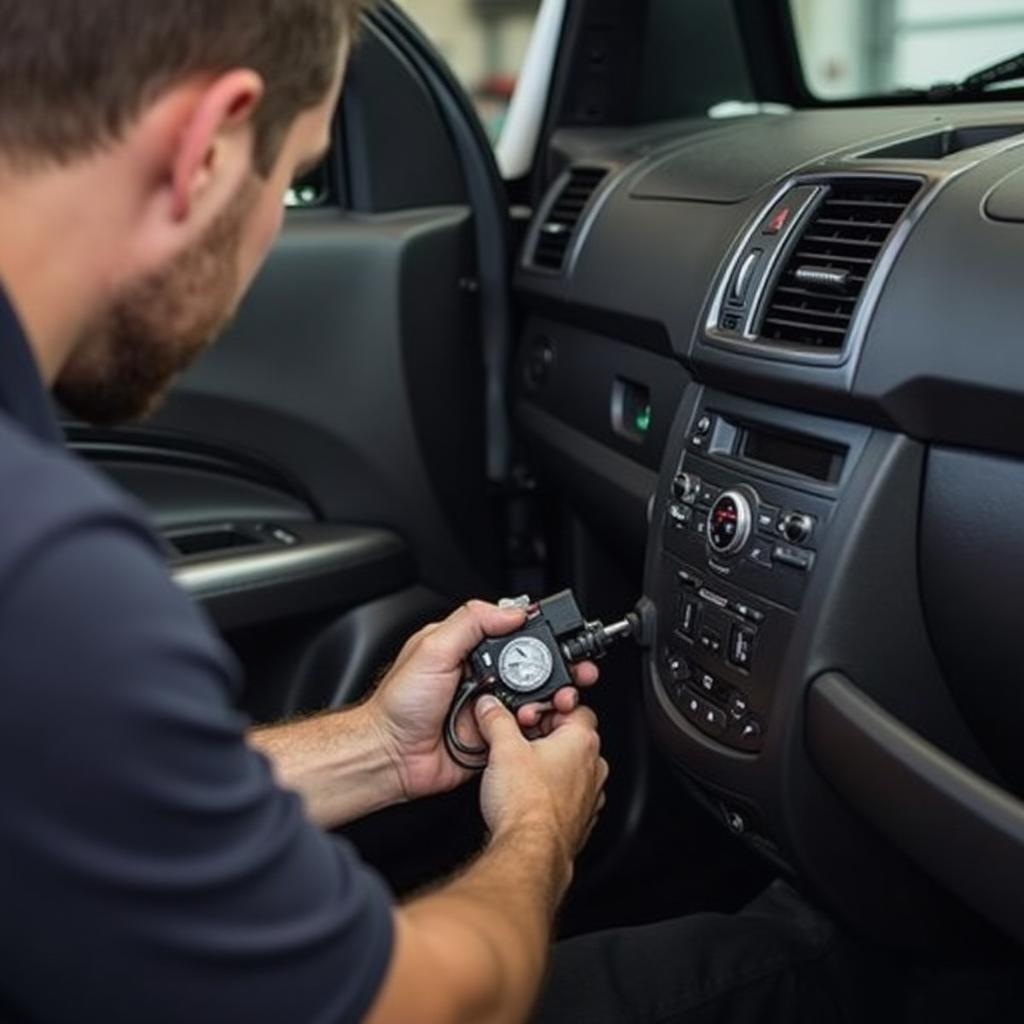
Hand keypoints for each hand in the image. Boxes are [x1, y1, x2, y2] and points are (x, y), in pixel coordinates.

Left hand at [367, 601, 597, 800]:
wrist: (390, 755)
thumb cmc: (399, 705)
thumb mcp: (432, 648)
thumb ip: (471, 622)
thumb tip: (511, 610)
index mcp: (469, 649)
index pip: (514, 633)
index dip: (541, 635)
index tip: (563, 639)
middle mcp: (483, 677)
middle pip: (533, 667)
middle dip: (559, 670)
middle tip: (579, 673)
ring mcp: (491, 708)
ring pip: (535, 699)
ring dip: (551, 700)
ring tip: (560, 701)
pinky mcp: (495, 737)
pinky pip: (525, 731)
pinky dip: (537, 729)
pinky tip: (540, 725)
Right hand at [474, 696, 607, 861]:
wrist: (529, 851)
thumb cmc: (526, 804)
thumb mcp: (503, 749)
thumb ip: (496, 720)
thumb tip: (490, 707)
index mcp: (582, 741)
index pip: (573, 707)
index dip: (548, 707)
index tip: (527, 714)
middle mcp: (593, 767)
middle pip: (571, 737)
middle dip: (544, 736)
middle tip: (518, 739)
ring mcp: (590, 796)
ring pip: (571, 768)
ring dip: (549, 765)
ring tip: (520, 769)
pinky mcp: (581, 820)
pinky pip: (568, 795)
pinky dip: (552, 792)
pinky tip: (528, 795)